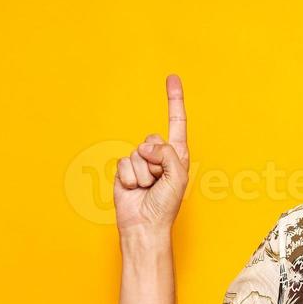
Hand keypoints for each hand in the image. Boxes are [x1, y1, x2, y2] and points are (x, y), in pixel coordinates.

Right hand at [114, 75, 190, 234]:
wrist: (145, 225)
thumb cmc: (165, 206)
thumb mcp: (178, 177)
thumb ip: (168, 155)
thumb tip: (148, 147)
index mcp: (177, 155)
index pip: (176, 121)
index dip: (174, 99)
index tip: (172, 78)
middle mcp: (160, 156)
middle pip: (152, 139)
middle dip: (155, 161)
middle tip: (158, 181)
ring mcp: (141, 162)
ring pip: (137, 153)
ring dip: (143, 174)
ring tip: (147, 189)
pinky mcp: (125, 170)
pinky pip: (124, 163)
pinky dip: (130, 178)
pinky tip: (135, 190)